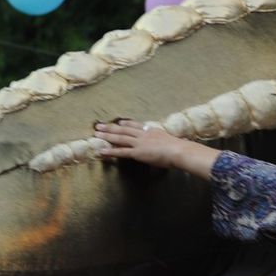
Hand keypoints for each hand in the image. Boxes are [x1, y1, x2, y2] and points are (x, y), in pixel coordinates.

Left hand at [94, 119, 221, 177]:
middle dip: (110, 127)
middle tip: (99, 125)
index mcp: (152, 131)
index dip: (126, 124)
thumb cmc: (179, 148)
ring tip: (96, 134)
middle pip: (124, 130)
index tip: (119, 122)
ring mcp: (139, 143)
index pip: (137, 126)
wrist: (178, 150)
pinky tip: (101, 151)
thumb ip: (167, 143)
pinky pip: (121, 152)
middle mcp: (143, 135)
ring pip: (120, 138)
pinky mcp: (137, 152)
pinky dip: (110, 151)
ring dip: (107, 136)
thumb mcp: (172, 141)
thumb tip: (171, 146)